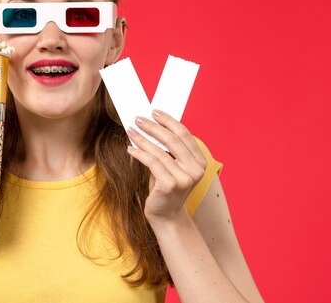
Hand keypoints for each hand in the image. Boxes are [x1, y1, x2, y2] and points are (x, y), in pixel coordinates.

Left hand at [126, 109, 206, 225]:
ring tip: (131, 131)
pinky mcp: (169, 185)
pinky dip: (139, 153)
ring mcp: (183, 178)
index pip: (185, 134)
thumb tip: (151, 127)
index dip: (169, 121)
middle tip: (139, 119)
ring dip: (142, 139)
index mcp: (199, 162)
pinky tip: (130, 149)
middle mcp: (195, 169)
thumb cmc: (167, 189)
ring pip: (159, 151)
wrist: (168, 217)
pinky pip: (151, 163)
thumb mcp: (173, 167)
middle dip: (154, 126)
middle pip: (173, 139)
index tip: (155, 112)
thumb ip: (169, 150)